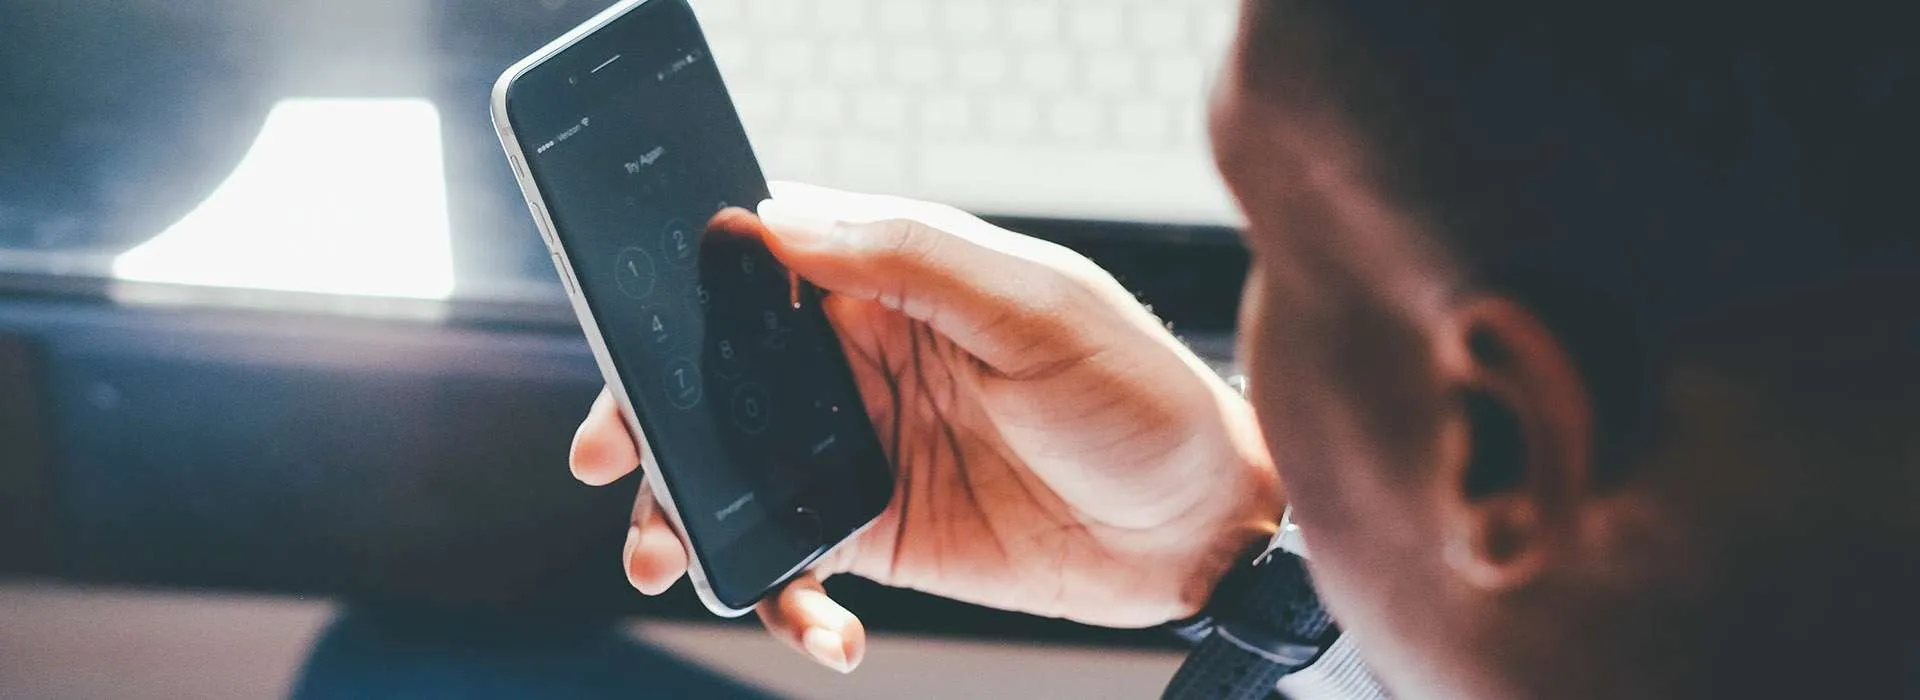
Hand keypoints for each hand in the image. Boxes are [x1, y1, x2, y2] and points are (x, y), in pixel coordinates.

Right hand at [571, 183, 1279, 672]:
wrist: (1207, 531)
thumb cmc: (1142, 395)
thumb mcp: (1038, 306)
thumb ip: (911, 259)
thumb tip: (779, 222)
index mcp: (889, 284)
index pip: (757, 269)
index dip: (680, 294)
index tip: (630, 334)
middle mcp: (858, 363)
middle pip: (716, 377)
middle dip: (646, 414)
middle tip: (609, 453)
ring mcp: (859, 452)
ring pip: (733, 474)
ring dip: (682, 516)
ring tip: (662, 557)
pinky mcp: (876, 536)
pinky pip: (795, 564)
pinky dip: (784, 600)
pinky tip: (823, 630)